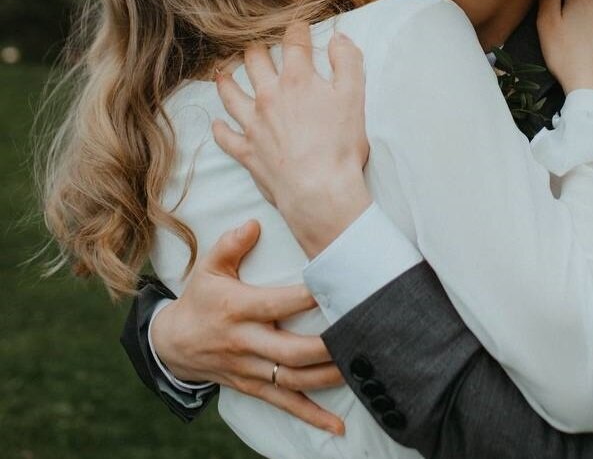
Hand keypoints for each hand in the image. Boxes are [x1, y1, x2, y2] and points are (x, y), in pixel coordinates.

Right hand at [150, 220, 345, 434]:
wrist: (173, 343)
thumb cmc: (200, 299)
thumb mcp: (207, 267)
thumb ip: (230, 244)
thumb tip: (253, 224)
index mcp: (238, 309)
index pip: (276, 304)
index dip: (305, 297)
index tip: (336, 287)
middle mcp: (246, 342)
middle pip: (291, 351)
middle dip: (327, 348)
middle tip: (359, 337)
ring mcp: (250, 369)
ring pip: (293, 380)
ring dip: (328, 379)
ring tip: (359, 370)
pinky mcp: (253, 387)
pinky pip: (285, 404)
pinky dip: (312, 416)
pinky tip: (337, 427)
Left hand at [212, 22, 371, 257]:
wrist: (318, 189)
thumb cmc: (340, 144)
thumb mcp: (354, 96)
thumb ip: (348, 62)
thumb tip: (339, 38)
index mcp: (297, 79)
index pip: (293, 42)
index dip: (297, 29)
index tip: (299, 27)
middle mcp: (269, 95)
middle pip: (254, 61)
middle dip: (257, 48)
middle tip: (259, 46)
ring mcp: (253, 123)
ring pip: (231, 93)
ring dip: (227, 80)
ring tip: (224, 73)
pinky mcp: (247, 150)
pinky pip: (225, 136)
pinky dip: (220, 128)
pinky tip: (217, 123)